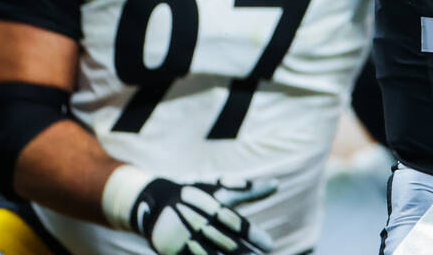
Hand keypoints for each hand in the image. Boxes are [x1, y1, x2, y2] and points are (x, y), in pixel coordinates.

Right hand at [103, 166, 275, 254]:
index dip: (253, 235)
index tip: (270, 245)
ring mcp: (184, 239)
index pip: (235, 223)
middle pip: (225, 242)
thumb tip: (277, 184)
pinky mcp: (173, 251)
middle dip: (244, 253)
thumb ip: (249, 190)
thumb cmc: (198, 193)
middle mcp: (198, 222)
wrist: (155, 201)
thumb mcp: (221, 187)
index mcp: (210, 206)